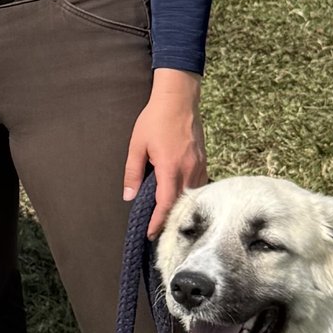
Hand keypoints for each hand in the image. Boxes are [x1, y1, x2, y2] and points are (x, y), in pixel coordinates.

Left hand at [122, 70, 204, 222]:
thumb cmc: (155, 119)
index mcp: (170, 167)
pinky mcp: (203, 160)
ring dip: (181, 209)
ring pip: (192, 195)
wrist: (178, 98)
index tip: (150, 234)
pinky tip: (181, 199)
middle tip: (158, 232)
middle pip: (181, 204)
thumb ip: (133, 172)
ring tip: (169, 219)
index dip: (158, 221)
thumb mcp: (137, 145)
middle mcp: (188, 169)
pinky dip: (190, 195)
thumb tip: (129, 196)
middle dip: (170, 220)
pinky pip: (199, 184)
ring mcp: (199, 164)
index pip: (166, 204)